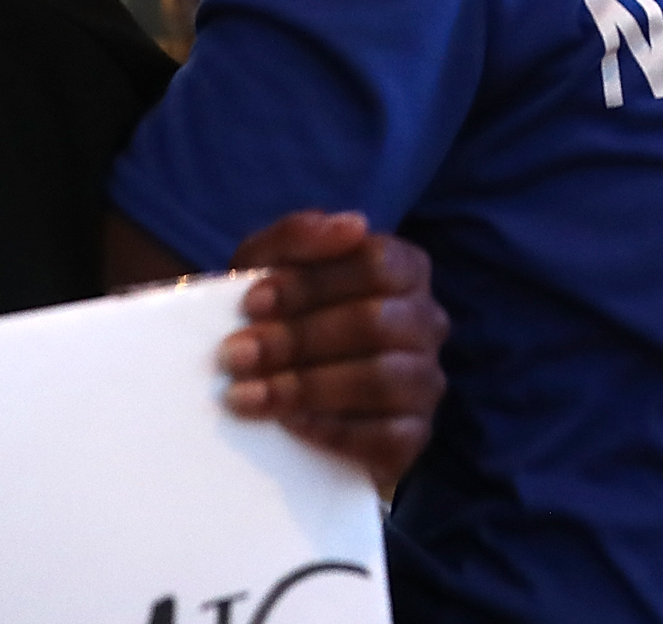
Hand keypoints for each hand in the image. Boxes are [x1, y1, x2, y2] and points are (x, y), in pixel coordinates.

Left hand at [215, 210, 448, 494]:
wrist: (277, 393)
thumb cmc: (278, 318)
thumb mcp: (271, 268)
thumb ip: (299, 236)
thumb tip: (352, 225)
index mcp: (405, 270)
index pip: (376, 264)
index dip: (312, 283)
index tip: (252, 302)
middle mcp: (426, 322)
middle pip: (375, 322)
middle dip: (296, 339)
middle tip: (235, 356)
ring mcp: (425, 381)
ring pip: (381, 379)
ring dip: (305, 387)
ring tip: (246, 395)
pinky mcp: (414, 436)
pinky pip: (386, 436)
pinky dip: (331, 430)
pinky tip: (287, 425)